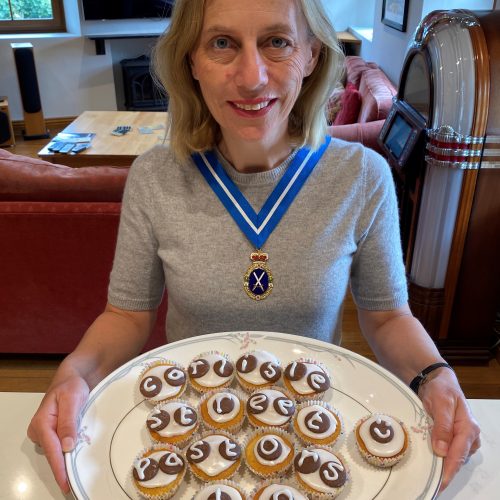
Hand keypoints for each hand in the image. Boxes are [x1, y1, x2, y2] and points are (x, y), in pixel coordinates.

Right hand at [27, 376, 89, 493]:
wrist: (72, 377)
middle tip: (77, 480)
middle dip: (64, 466)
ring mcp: (45, 433)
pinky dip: (69, 450)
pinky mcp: (52, 433)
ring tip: (81, 465)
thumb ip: (68, 422)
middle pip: (53, 453)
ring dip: (68, 457)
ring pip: (57, 451)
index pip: (51, 450)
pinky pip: (60, 446)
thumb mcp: (72, 399)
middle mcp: (39, 430)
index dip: (59, 467)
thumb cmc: (71, 385)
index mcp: (42, 422)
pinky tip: (78, 454)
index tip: (65, 483)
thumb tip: (67, 446)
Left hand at [418, 367, 480, 490]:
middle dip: (446, 471)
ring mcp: (463, 438)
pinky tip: (431, 462)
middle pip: (458, 459)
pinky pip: (450, 451)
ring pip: (454, 457)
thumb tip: (441, 450)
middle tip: (431, 483)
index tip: (441, 483)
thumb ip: (442, 426)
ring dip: (443, 465)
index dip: (449, 469)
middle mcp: (469, 436)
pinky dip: (441, 458)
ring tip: (429, 475)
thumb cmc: (441, 389)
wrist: (438, 381)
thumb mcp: (441, 404)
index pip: (459, 454)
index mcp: (469, 428)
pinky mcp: (455, 437)